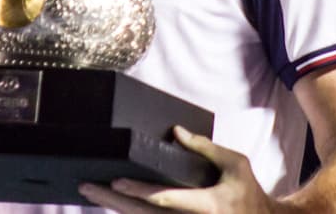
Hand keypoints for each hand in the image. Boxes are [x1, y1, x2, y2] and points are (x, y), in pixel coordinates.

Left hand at [78, 126, 276, 213]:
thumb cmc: (247, 191)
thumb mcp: (235, 163)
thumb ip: (205, 147)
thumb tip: (176, 131)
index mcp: (206, 206)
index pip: (164, 199)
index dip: (138, 191)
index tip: (115, 182)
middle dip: (112, 202)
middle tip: (87, 187)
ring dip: (115, 208)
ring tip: (91, 192)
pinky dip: (130, 212)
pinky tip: (113, 201)